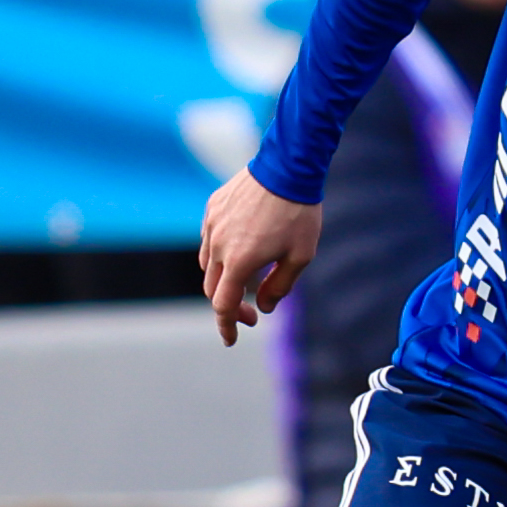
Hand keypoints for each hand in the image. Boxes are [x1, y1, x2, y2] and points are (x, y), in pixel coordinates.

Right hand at [200, 170, 321, 344]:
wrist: (288, 166)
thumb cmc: (299, 213)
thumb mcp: (300, 256)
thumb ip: (279, 287)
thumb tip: (262, 308)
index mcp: (239, 261)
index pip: (223, 305)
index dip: (226, 326)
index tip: (231, 340)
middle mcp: (218, 245)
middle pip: (212, 288)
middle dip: (229, 306)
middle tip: (251, 313)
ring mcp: (212, 225)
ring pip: (207, 264)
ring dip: (222, 279)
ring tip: (247, 280)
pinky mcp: (212, 208)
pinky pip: (208, 239)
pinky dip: (218, 253)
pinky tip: (239, 250)